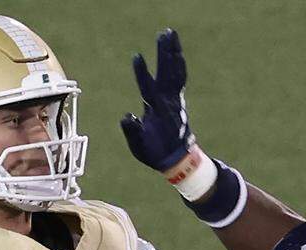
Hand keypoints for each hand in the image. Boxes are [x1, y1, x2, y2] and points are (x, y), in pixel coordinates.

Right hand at [121, 29, 195, 171]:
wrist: (179, 160)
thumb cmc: (156, 154)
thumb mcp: (140, 148)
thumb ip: (132, 132)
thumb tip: (126, 116)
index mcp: (157, 112)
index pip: (148, 88)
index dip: (142, 73)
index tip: (137, 56)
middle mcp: (168, 102)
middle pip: (166, 74)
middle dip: (164, 54)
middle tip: (163, 34)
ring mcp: (175, 99)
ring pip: (175, 72)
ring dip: (173, 53)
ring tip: (170, 34)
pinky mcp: (178, 99)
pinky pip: (179, 77)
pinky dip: (178, 63)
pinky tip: (176, 52)